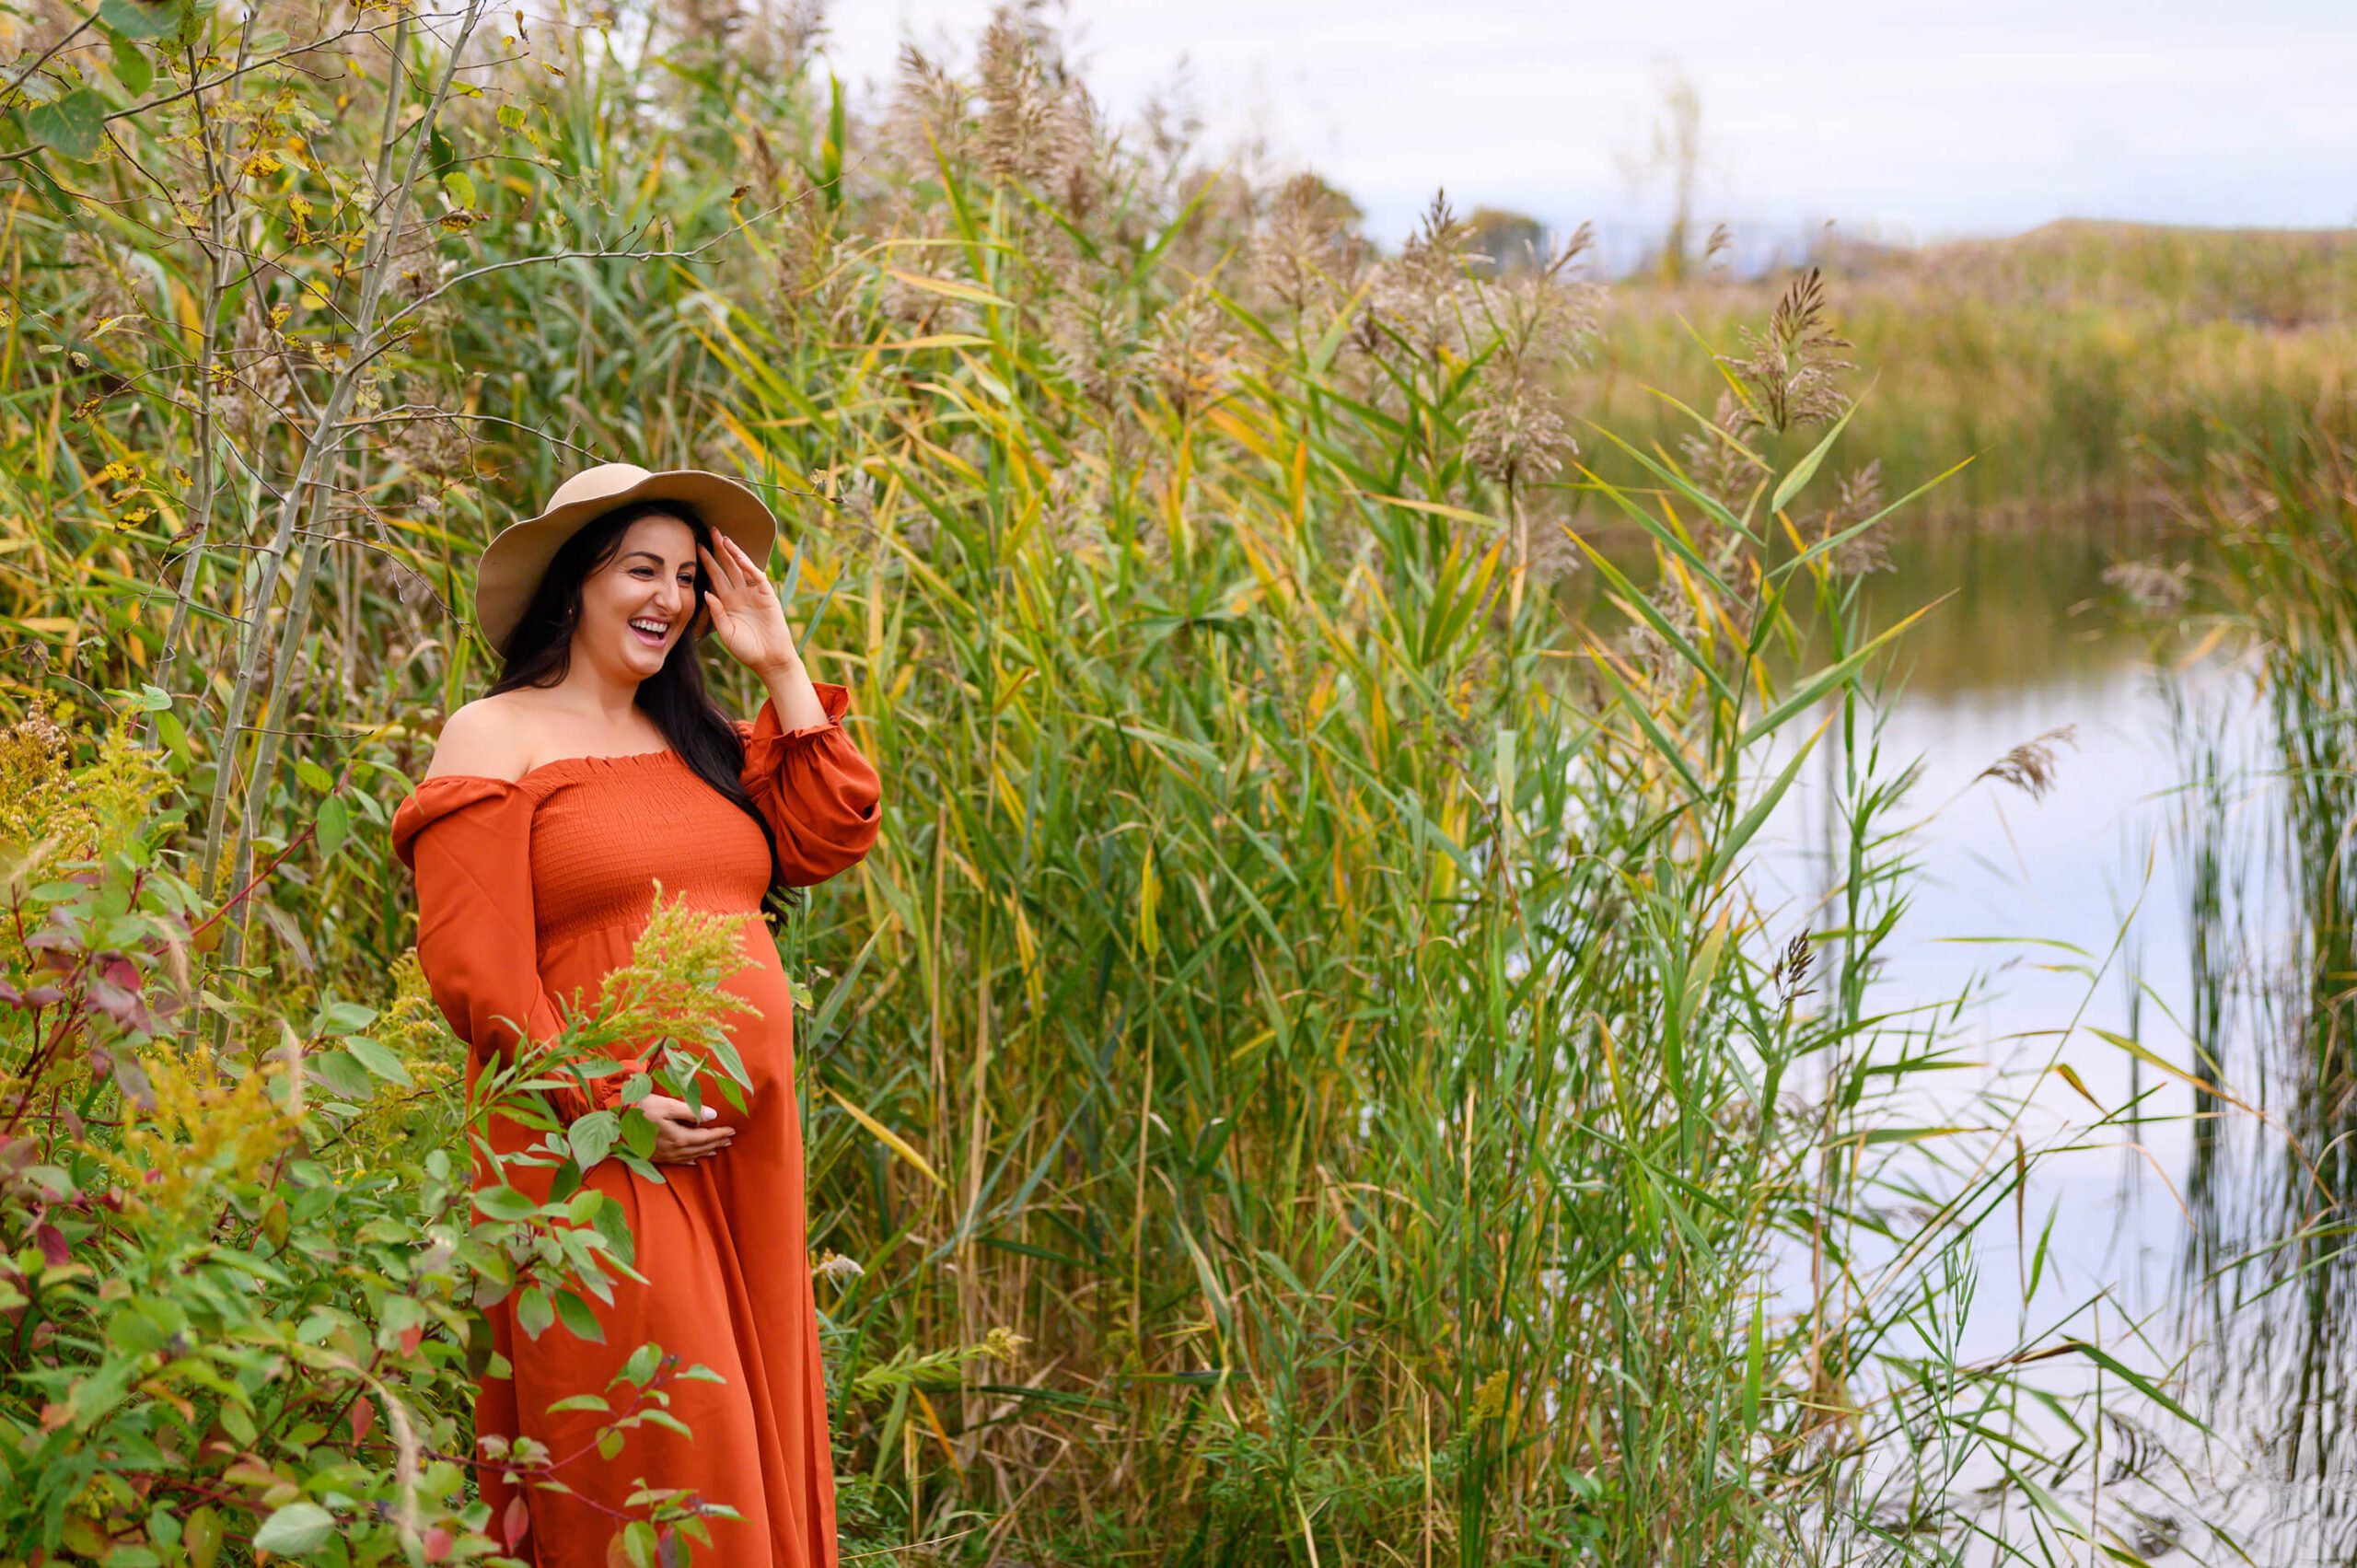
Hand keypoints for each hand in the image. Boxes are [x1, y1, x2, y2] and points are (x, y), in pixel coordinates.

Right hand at [634, 1094, 736, 1164]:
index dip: (719, 1134)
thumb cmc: (640, 1108)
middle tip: (729, 1140)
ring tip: (716, 1150)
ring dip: (704, 1152)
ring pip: (689, 1156)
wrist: (612, 1119)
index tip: (732, 1130)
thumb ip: (691, 1111)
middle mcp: (672, 1150)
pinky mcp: (653, 1156)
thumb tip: (713, 1116)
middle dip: (715, 1143)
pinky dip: (687, 1161)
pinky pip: (675, 1162)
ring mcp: (662, 1155)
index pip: (704, 1137)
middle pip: (699, 1148)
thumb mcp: (667, 1105)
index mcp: (678, 1137)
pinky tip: (693, 1161)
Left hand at [697, 532, 797, 677]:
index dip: (707, 562)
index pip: (715, 576)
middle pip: (728, 566)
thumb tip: (707, 593)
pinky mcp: (767, 596)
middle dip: (719, 549)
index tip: (696, 547)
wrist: (768, 660)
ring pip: (742, 568)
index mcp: (728, 602)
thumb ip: (716, 613)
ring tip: (725, 538)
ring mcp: (754, 594)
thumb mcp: (725, 632)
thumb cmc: (746, 650)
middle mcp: (740, 594)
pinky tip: (740, 557)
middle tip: (711, 531)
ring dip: (734, 553)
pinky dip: (750, 567)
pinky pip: (758, 578)